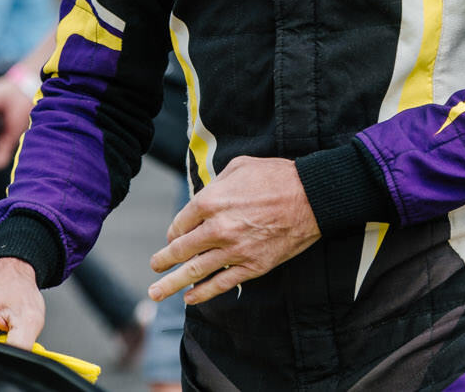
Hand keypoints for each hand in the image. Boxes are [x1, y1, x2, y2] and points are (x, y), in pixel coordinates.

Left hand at [148, 156, 318, 305]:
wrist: (311, 197)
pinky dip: (203, 293)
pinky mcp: (252, 266)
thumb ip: (216, 184)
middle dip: (163, 260)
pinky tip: (190, 299)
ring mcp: (234, 250)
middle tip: (154, 266)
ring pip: (195, 271)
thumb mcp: (239, 166)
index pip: (180, 223)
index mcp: (211, 201)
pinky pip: (222, 283)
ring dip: (172, 283)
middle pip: (181, 250)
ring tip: (156, 292)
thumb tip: (204, 196)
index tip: (174, 238)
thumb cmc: (275, 176)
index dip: (174, 232)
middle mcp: (217, 228)